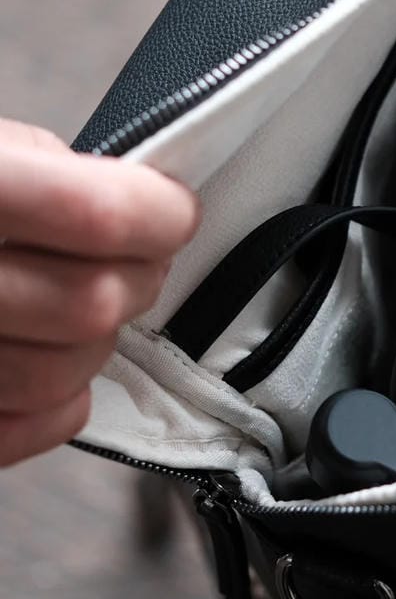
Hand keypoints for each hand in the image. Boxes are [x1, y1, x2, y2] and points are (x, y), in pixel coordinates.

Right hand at [0, 119, 199, 466]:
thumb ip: (37, 169)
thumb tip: (128, 205)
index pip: (97, 215)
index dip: (158, 214)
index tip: (171, 210)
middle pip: (93, 303)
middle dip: (138, 277)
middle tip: (136, 256)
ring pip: (65, 374)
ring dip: (98, 341)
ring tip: (82, 303)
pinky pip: (21, 429)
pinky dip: (58, 404)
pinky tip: (51, 362)